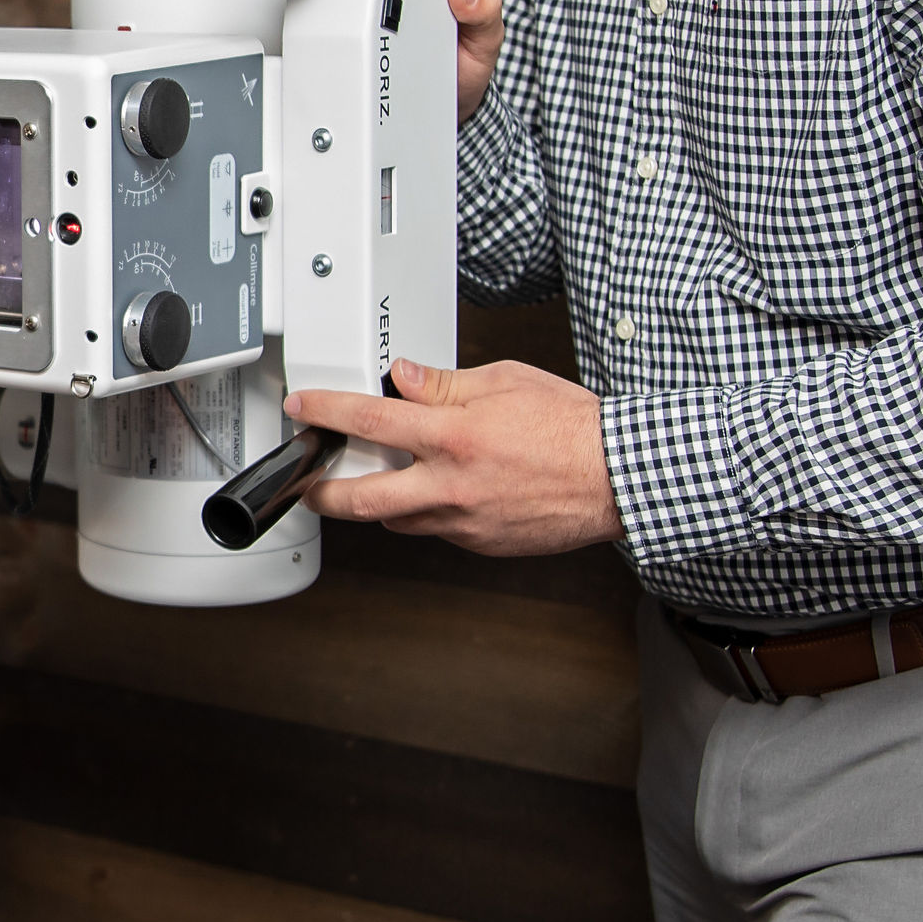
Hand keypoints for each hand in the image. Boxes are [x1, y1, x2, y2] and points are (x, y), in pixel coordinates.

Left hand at [288, 357, 622, 555]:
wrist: (617, 477)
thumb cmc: (571, 429)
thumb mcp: (505, 381)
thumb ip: (446, 383)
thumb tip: (405, 377)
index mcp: (454, 436)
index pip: (370, 420)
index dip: (326, 411)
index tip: (305, 410)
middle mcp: (452, 484)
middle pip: (361, 498)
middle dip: (322, 493)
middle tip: (309, 483)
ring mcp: (464, 521)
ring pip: (397, 520)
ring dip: (379, 503)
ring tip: (377, 482)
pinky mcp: (479, 544)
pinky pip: (436, 530)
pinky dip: (427, 512)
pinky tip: (439, 493)